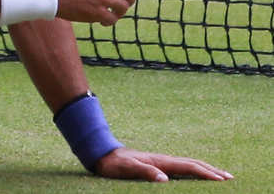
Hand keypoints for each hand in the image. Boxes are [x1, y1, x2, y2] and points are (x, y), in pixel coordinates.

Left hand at [95, 147, 233, 181]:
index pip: (188, 167)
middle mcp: (163, 159)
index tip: (222, 180)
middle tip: (230, 178)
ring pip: (188, 165)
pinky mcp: (156, 164)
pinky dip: (193, 170)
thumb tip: (164, 179)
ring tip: (218, 175)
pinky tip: (194, 175)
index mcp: (160, 161)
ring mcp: (160, 161)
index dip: (206, 173)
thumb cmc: (114, 163)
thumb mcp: (127, 169)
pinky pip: (180, 168)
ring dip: (205, 169)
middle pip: (193, 164)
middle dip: (211, 170)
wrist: (102, 153)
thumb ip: (145, 172)